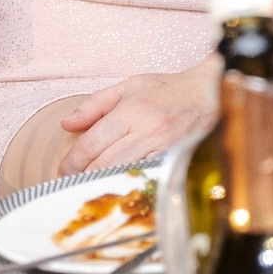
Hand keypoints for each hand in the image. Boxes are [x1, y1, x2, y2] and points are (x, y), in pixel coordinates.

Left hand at [59, 65, 216, 174]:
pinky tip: (117, 187)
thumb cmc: (167, 90)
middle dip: (81, 175)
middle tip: (69, 182)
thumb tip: (67, 123)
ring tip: (87, 186)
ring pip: (122, 173)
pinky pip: (145, 177)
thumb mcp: (128, 86)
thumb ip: (95, 104)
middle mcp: (146, 129)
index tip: (64, 169)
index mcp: (131, 110)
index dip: (72, 160)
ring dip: (101, 182)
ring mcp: (162, 147)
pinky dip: (127, 183)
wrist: (208, 94)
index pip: (92, 142)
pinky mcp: (174, 159)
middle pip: (103, 162)